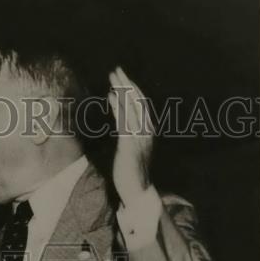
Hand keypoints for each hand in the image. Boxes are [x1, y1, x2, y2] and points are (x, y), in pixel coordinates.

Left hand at [108, 66, 153, 205]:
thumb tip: (119, 107)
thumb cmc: (131, 169)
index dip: (132, 88)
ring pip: (131, 108)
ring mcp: (139, 137)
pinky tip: (111, 97)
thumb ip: (127, 127)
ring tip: (113, 78)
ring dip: (122, 91)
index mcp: (148, 129)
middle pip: (137, 101)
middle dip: (127, 84)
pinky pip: (124, 122)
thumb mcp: (130, 144)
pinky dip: (118, 107)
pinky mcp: (129, 145)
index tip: (122, 76)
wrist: (137, 190)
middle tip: (116, 70)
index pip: (141, 103)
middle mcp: (146, 130)